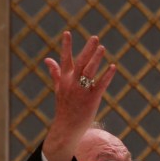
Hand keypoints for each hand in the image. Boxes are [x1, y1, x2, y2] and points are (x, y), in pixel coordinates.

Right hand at [43, 31, 117, 160]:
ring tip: (102, 47)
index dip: (66, 46)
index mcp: (64, 79)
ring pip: (89, 71)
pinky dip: (107, 76)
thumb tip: (47, 59)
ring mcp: (81, 91)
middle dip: (87, 49)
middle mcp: (72, 83)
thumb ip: (55, 72)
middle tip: (95, 37)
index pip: (64, 59)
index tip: (67, 33)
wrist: (66, 128)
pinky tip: (112, 67)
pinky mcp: (91, 99)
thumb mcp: (58, 88)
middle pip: (80, 62)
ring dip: (96, 59)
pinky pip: (100, 85)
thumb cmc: (64, 107)